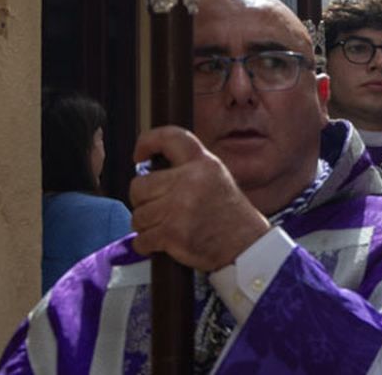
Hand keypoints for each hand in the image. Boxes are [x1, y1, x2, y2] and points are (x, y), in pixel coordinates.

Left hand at [129, 127, 269, 270]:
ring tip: (167, 226)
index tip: (139, 154)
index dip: (148, 141)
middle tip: (160, 208)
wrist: (244, 244)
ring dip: (147, 225)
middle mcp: (190, 181)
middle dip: (144, 200)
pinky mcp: (172, 233)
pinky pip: (141, 239)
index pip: (170, 137)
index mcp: (203, 163)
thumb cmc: (229, 214)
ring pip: (138, 215)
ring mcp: (179, 207)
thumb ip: (188, 170)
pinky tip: (164, 242)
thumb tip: (148, 172)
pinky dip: (148, 244)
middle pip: (139, 185)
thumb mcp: (216, 178)